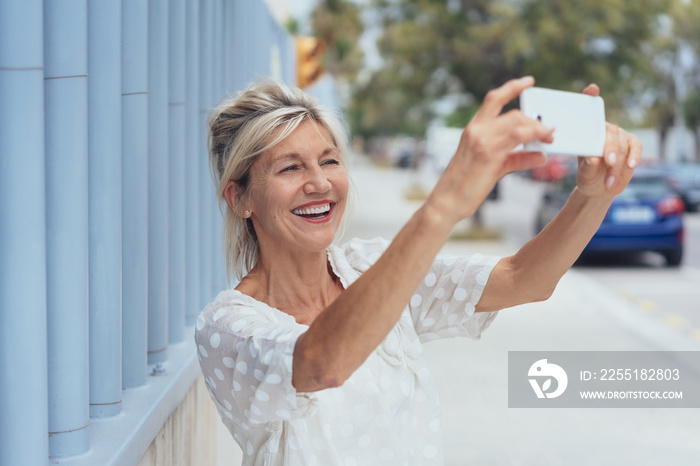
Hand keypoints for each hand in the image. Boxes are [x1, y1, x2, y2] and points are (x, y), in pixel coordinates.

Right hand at [431, 76, 554, 222]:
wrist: (447, 202)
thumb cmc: (466, 186)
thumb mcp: (492, 167)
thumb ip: (516, 158)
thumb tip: (541, 156)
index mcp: (473, 129)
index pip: (493, 99)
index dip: (512, 87)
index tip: (529, 81)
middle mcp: (476, 130)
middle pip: (513, 113)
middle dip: (536, 120)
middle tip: (551, 131)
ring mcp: (481, 141)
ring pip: (518, 122)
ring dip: (539, 128)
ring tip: (550, 137)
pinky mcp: (488, 155)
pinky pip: (517, 139)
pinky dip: (534, 139)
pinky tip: (542, 149)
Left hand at [575, 84, 642, 198]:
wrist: (601, 188)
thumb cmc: (588, 176)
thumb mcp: (584, 173)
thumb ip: (587, 166)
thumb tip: (594, 158)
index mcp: (588, 131)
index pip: (588, 111)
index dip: (590, 97)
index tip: (592, 89)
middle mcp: (604, 130)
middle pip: (610, 132)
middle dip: (610, 147)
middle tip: (609, 161)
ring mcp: (620, 136)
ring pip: (622, 144)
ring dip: (618, 164)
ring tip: (609, 181)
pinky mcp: (633, 144)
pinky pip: (636, 147)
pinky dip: (634, 157)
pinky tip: (631, 165)